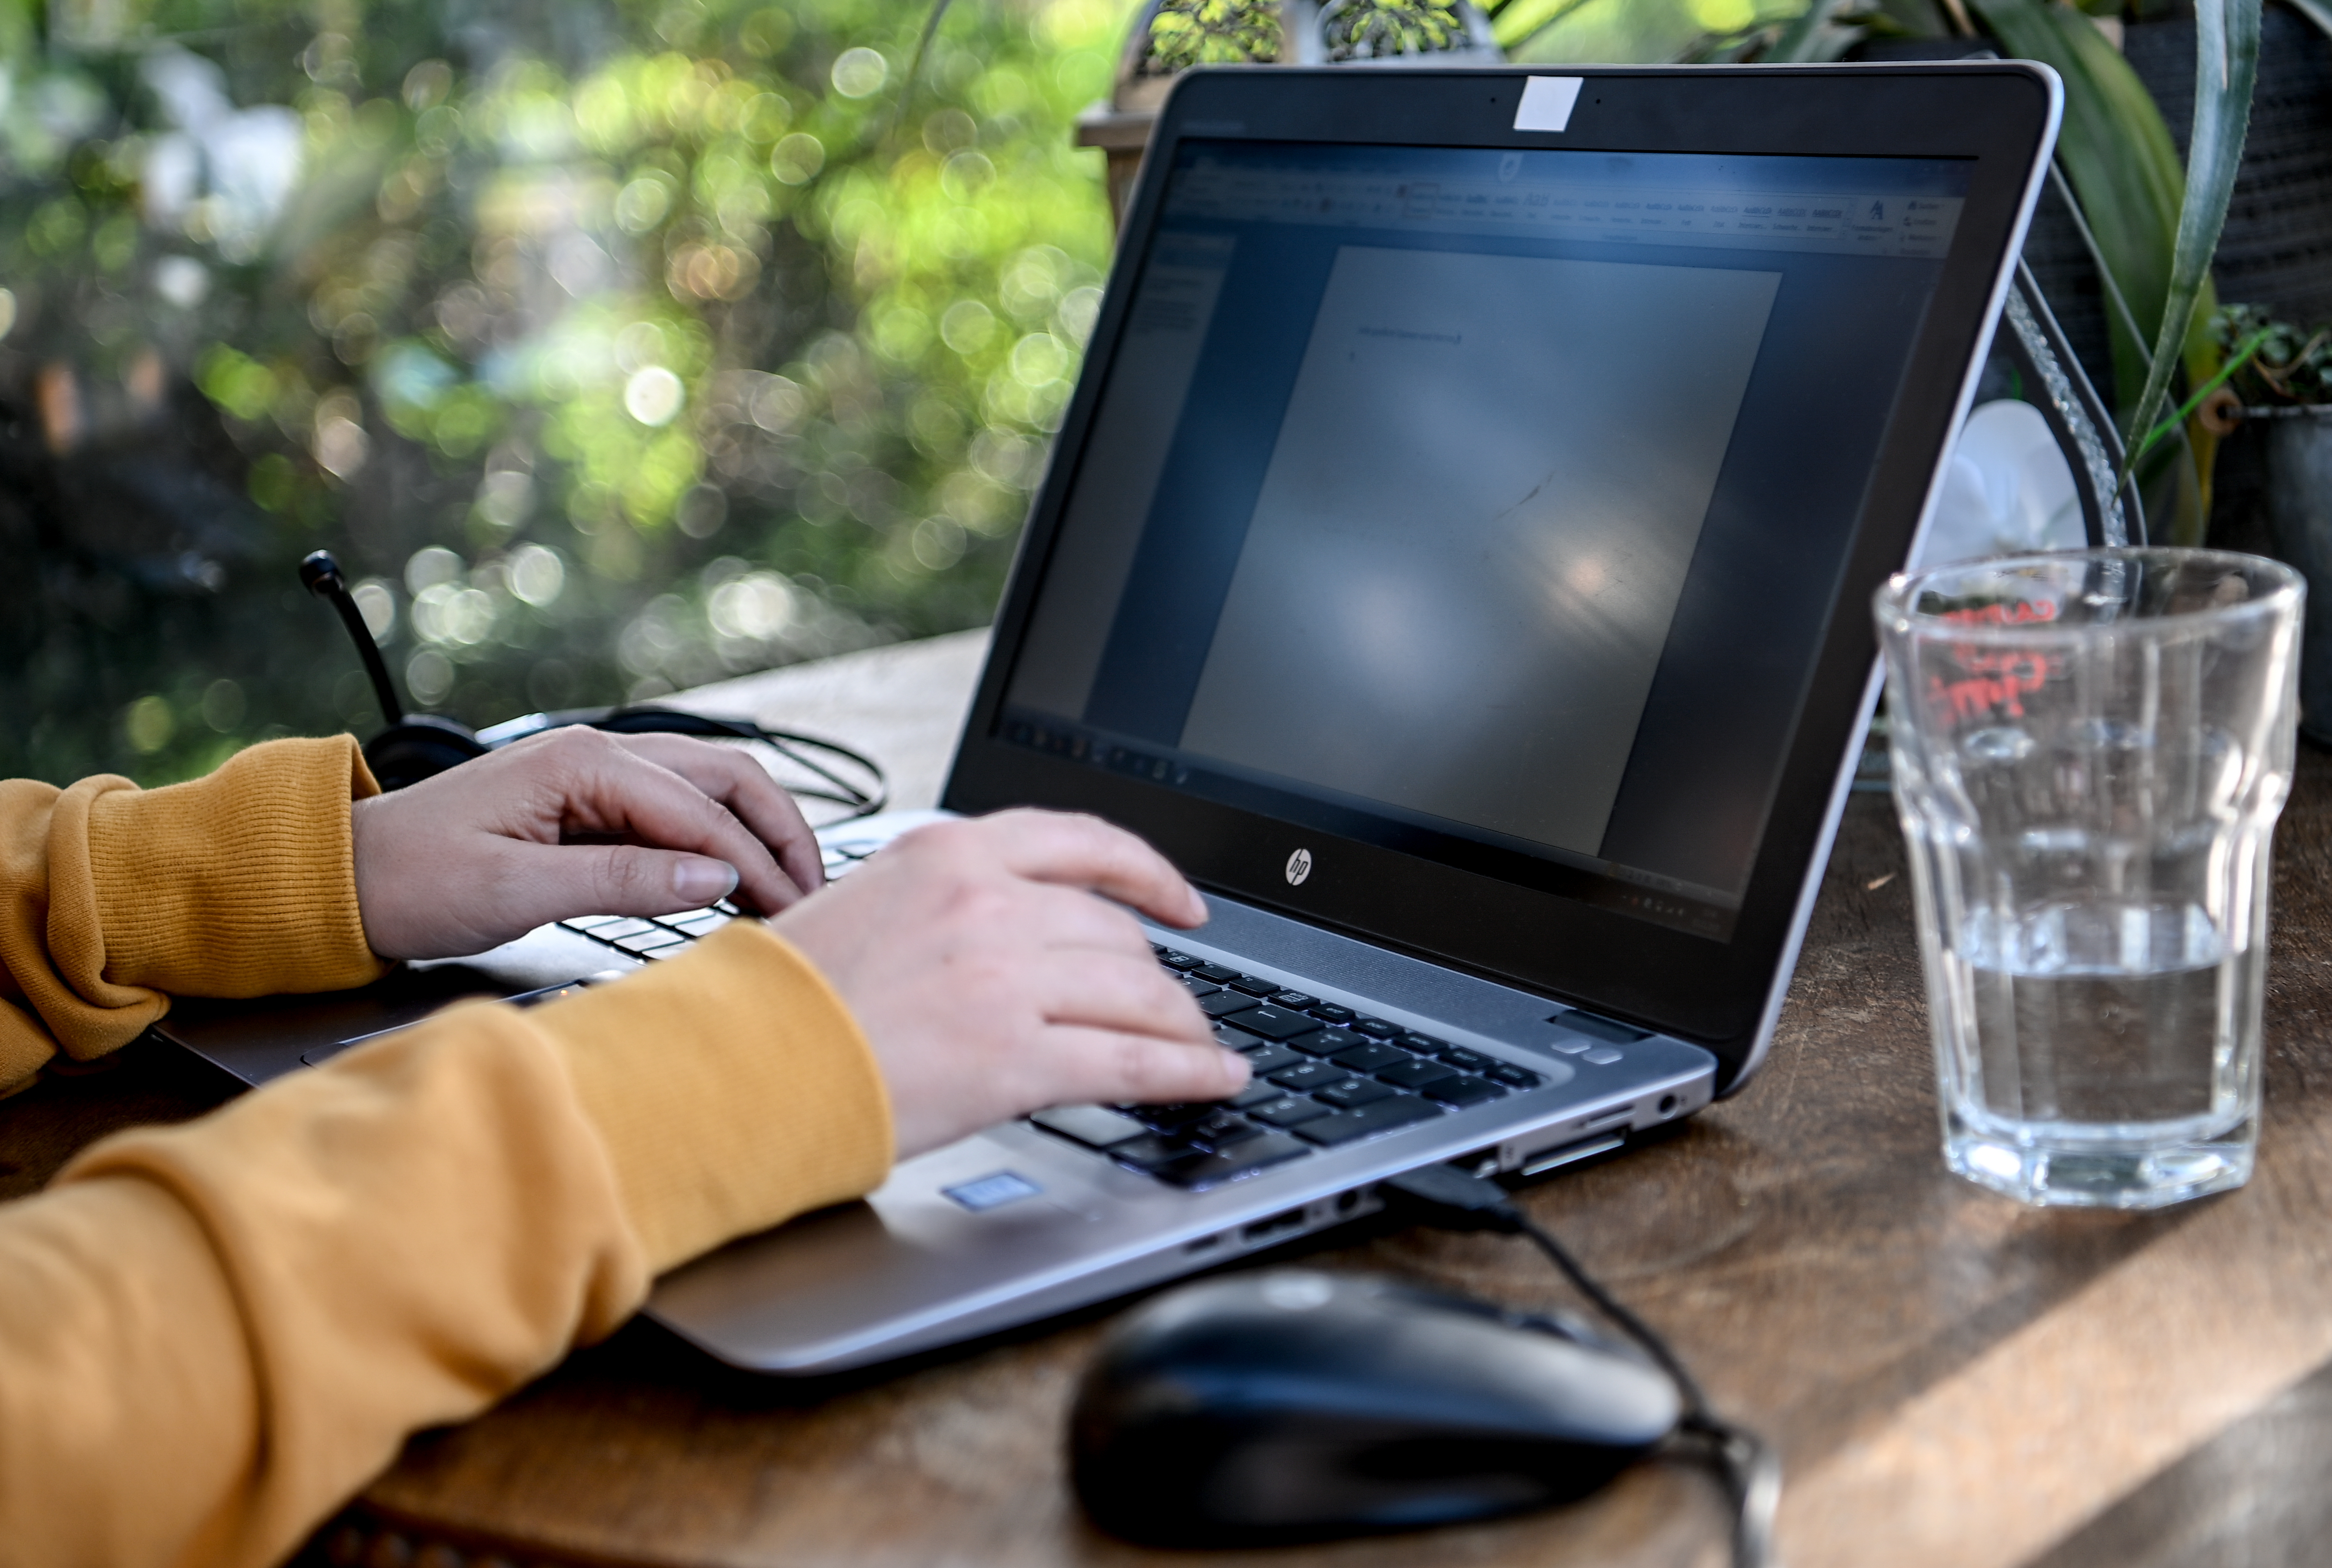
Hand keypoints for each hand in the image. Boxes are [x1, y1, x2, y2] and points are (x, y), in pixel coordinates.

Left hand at [351, 727, 823, 960]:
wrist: (344, 877)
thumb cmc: (412, 880)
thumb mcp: (517, 890)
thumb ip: (622, 880)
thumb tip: (714, 879)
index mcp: (580, 762)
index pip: (698, 811)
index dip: (755, 863)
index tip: (794, 912)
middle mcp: (596, 752)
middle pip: (724, 778)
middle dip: (778, 833)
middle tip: (815, 893)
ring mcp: (595, 774)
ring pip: (707, 788)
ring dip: (756, 832)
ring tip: (791, 886)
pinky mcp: (589, 803)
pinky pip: (675, 810)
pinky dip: (718, 840)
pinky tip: (736, 878)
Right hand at [770, 810, 1249, 1158]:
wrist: (736, 1067)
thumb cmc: (785, 1001)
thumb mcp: (871, 905)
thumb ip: (953, 903)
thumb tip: (1024, 931)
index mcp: (949, 853)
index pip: (1084, 841)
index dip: (1150, 875)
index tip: (1183, 902)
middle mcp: (987, 903)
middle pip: (1116, 931)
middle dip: (1157, 975)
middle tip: (1175, 1005)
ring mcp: (1005, 980)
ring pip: (1139, 992)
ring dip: (1183, 1025)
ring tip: (1200, 1048)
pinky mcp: (1014, 1059)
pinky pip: (1133, 1060)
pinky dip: (1191, 1071)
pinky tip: (1216, 1078)